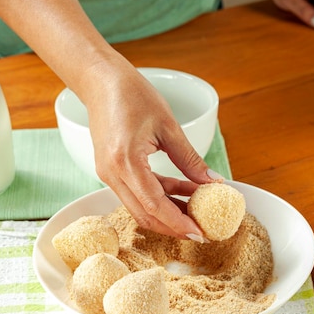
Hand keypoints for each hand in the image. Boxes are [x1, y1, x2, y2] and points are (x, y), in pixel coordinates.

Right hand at [82, 60, 218, 240]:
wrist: (101, 81)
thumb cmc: (133, 95)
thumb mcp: (168, 126)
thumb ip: (190, 158)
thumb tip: (212, 182)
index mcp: (126, 162)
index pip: (154, 205)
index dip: (177, 222)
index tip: (200, 233)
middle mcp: (112, 173)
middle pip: (144, 214)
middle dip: (173, 225)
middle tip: (201, 229)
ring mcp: (108, 173)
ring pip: (140, 206)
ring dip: (168, 210)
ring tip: (197, 207)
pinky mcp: (111, 170)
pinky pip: (136, 192)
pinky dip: (159, 196)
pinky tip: (182, 190)